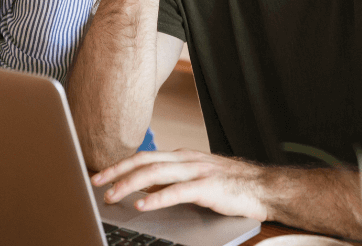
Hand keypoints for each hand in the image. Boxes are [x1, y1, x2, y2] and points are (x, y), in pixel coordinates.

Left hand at [91, 149, 268, 219]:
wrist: (265, 187)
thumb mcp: (197, 177)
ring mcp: (197, 171)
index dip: (120, 165)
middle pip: (144, 162)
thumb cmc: (231, 185)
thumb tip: (145, 190)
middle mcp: (186, 159)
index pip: (144, 157)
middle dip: (116, 172)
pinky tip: (142, 206)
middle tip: (96, 183)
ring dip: (129, 185)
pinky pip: (177, 191)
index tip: (101, 175)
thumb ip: (173, 180)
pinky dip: (156, 199)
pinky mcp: (207, 187)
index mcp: (182, 156)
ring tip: (112, 195)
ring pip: (155, 174)